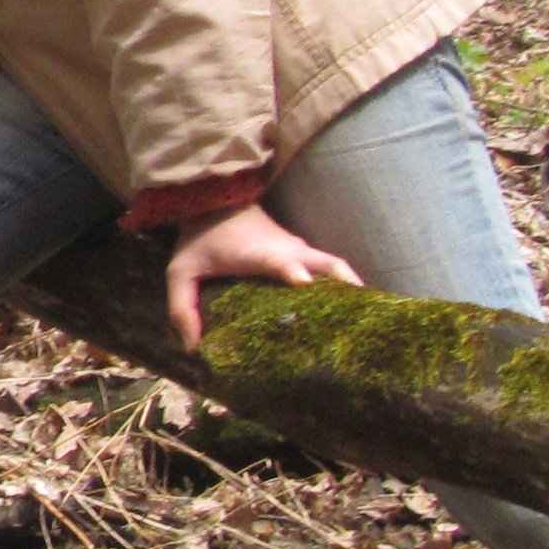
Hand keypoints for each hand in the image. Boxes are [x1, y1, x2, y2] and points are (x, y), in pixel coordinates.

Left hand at [163, 202, 360, 352]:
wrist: (217, 199)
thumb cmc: (200, 239)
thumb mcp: (181, 272)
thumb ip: (182, 308)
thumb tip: (196, 348)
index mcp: (256, 253)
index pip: (278, 260)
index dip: (292, 270)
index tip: (306, 284)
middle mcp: (286, 250)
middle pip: (326, 265)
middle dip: (345, 289)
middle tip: (361, 321)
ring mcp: (298, 249)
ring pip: (334, 267)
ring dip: (351, 288)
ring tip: (367, 321)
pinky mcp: (302, 252)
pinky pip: (329, 268)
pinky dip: (343, 285)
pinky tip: (351, 311)